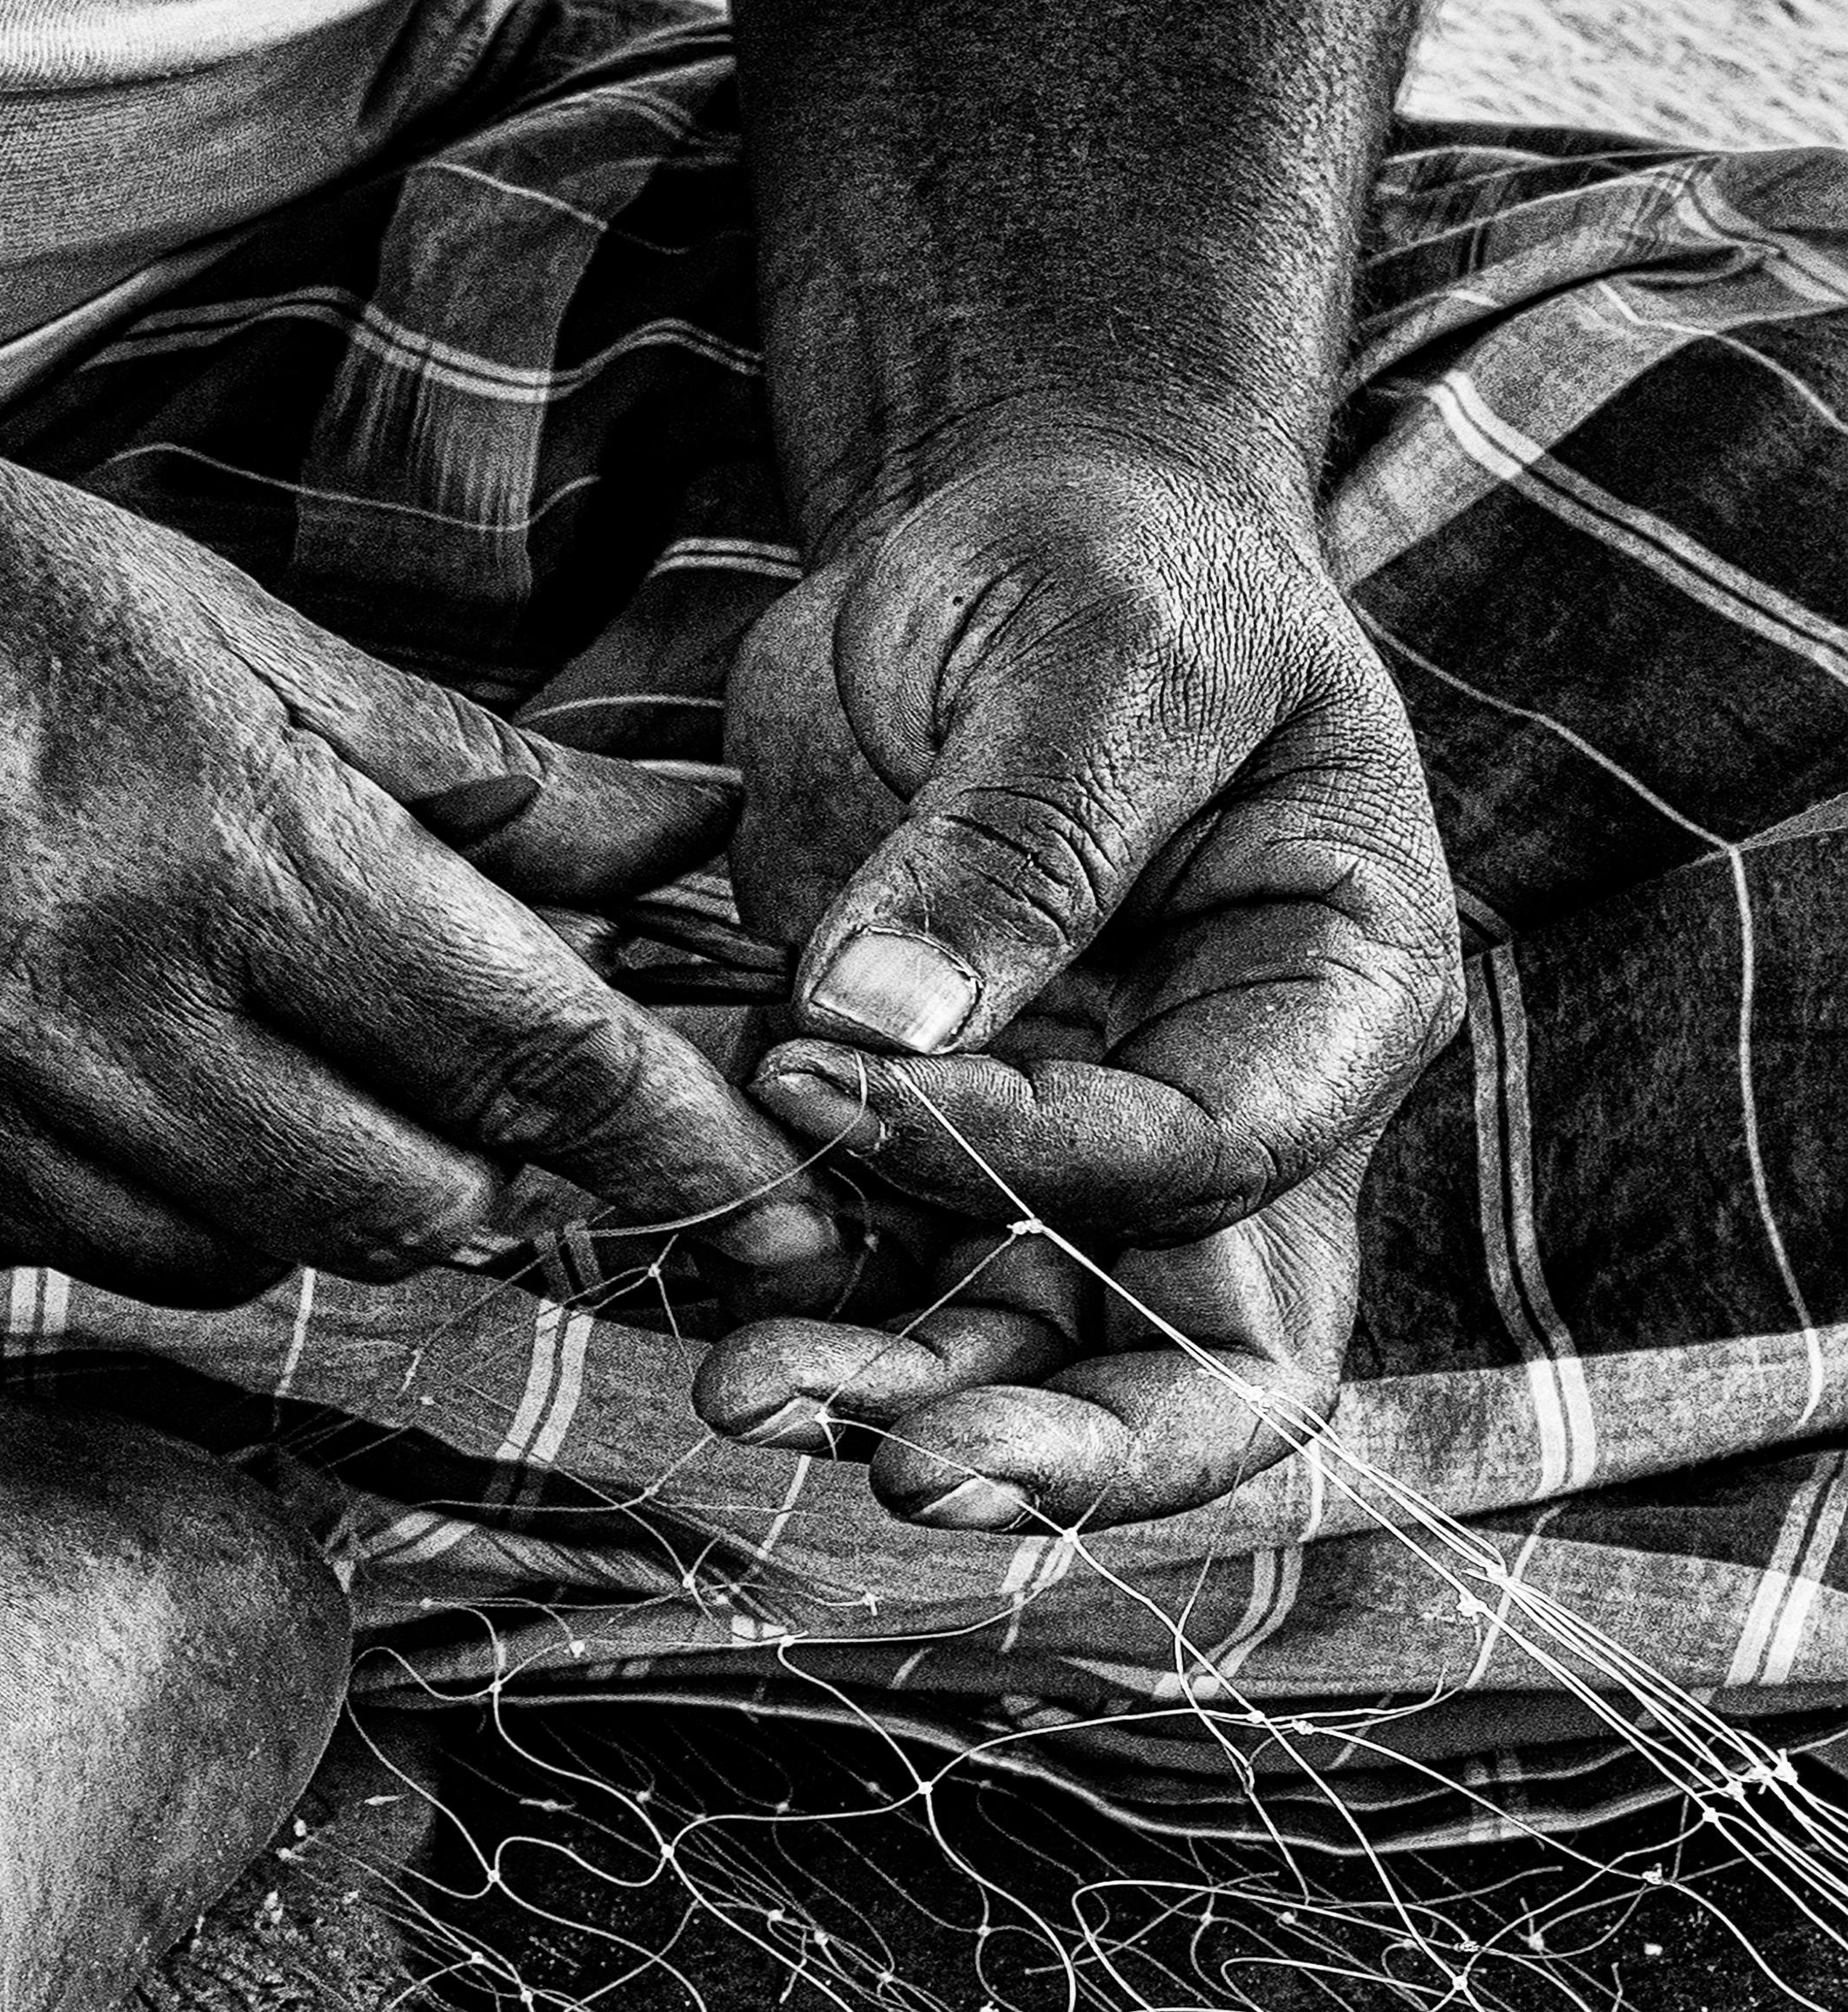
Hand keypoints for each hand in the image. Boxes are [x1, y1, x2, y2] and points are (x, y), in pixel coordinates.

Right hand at [0, 374, 839, 1306]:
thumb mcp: (166, 593)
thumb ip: (420, 747)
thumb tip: (643, 834)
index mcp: (207, 834)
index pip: (523, 1056)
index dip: (659, 1133)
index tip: (737, 1169)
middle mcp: (84, 1012)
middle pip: (391, 1217)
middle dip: (458, 1174)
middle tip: (437, 1093)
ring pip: (203, 1260)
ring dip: (255, 1185)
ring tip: (190, 1045)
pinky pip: (10, 1255)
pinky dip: (67, 1191)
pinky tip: (14, 1064)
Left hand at [715, 427, 1450, 1520]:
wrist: (991, 547)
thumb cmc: (1107, 570)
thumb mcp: (1102, 653)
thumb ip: (1020, 835)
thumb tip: (885, 1021)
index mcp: (1328, 1003)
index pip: (1211, 1162)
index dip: (1036, 1161)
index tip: (846, 1072)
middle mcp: (1211, 1119)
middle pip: (1183, 1368)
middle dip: (1049, 1439)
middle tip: (899, 1463)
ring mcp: (1056, 1153)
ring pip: (1004, 1353)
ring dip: (883, 1396)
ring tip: (744, 1387)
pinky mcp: (909, 1143)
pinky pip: (862, 1275)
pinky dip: (781, 1302)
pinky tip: (684, 1290)